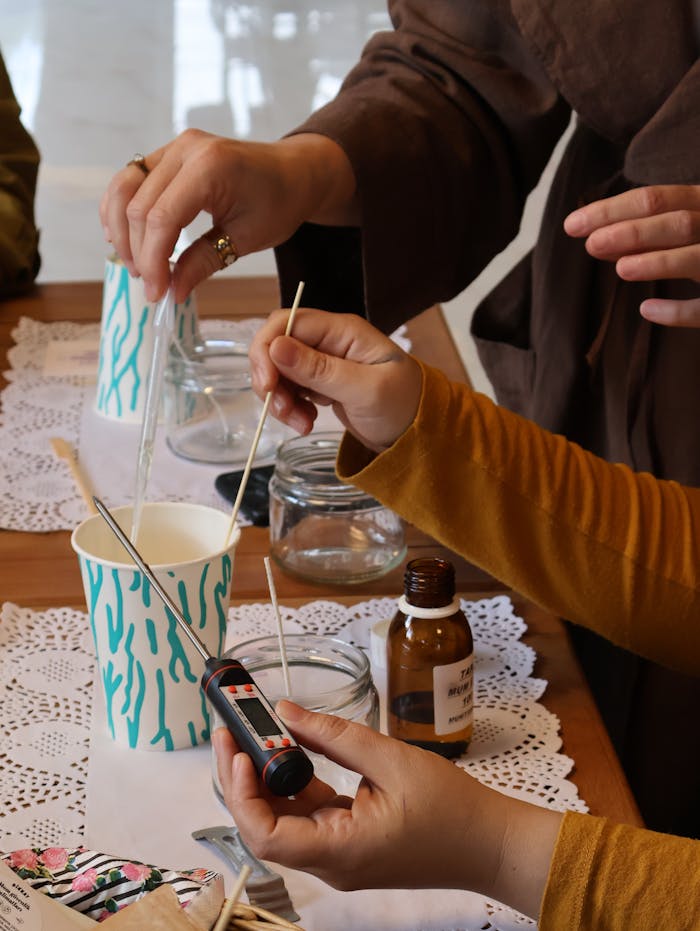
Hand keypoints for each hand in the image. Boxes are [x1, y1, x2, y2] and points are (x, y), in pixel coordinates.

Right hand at [99, 130, 356, 301]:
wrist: (293, 173)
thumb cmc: (278, 203)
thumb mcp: (246, 240)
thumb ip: (203, 262)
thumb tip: (171, 291)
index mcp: (210, 167)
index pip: (162, 219)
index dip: (153, 260)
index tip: (157, 292)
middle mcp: (186, 150)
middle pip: (138, 207)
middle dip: (138, 252)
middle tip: (150, 285)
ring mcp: (174, 147)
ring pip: (124, 188)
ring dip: (121, 230)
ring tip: (136, 265)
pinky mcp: (167, 154)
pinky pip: (130, 179)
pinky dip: (120, 208)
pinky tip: (124, 237)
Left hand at [213, 702, 560, 916]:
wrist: (486, 842)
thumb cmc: (450, 809)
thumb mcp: (390, 759)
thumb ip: (334, 735)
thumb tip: (286, 713)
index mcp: (340, 851)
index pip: (265, 836)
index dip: (242, 793)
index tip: (240, 750)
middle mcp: (331, 862)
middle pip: (266, 827)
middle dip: (244, 779)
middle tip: (234, 731)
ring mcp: (338, 855)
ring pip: (283, 821)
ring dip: (266, 779)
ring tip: (255, 734)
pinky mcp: (348, 843)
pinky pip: (308, 817)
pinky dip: (293, 786)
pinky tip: (290, 752)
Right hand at [248, 308, 422, 451]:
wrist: (421, 432)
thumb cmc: (404, 406)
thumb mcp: (364, 390)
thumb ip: (320, 370)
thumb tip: (276, 347)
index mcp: (342, 331)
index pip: (287, 322)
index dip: (268, 350)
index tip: (267, 385)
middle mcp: (330, 341)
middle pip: (278, 346)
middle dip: (272, 379)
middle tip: (282, 411)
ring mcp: (324, 362)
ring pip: (281, 371)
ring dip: (281, 399)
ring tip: (301, 424)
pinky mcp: (321, 383)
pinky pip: (292, 389)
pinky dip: (291, 408)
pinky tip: (306, 423)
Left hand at [564, 185, 699, 326]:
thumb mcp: (690, 224)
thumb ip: (652, 229)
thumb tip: (597, 236)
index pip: (658, 197)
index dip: (613, 210)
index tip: (572, 225)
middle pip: (680, 222)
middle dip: (634, 232)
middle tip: (591, 244)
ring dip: (661, 262)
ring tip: (621, 268)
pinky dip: (680, 311)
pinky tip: (648, 310)